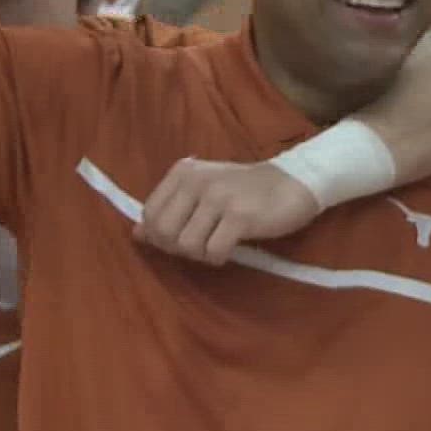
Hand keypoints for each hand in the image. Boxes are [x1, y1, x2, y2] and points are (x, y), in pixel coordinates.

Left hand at [136, 158, 319, 265]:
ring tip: (217, 245)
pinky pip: (213, 251)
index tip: (181, 238)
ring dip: (200, 254)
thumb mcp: (203, 191)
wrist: (293, 183)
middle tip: (200, 246)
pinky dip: (218, 257)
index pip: (150, 214)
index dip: (159, 236)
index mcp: (183, 172)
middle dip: (177, 248)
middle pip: (163, 231)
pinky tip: (230, 248)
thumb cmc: (245, 190)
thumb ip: (170, 209)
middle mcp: (196, 181)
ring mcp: (218, 197)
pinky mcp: (239, 216)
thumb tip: (137, 234)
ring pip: (187, 244)